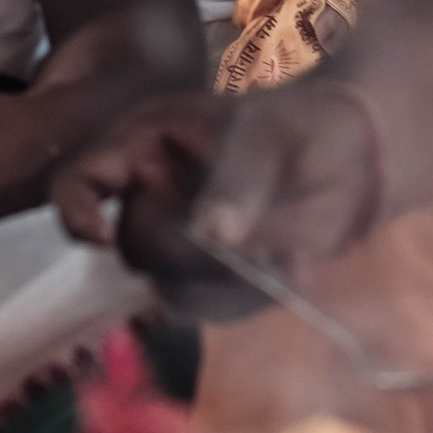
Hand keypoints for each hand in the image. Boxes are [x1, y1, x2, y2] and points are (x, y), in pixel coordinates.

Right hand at [52, 82, 380, 302]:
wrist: (356, 158)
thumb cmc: (305, 126)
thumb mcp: (273, 138)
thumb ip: (241, 180)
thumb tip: (212, 234)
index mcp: (146, 145)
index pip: (77, 182)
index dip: (75, 212)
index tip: (101, 234)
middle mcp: (152, 197)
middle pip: (135, 248)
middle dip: (191, 253)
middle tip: (256, 240)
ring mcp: (181, 241)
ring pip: (172, 289)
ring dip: (226, 281)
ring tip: (285, 249)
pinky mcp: (212, 277)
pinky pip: (212, 306)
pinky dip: (252, 296)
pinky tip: (294, 263)